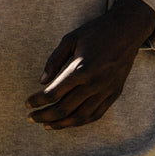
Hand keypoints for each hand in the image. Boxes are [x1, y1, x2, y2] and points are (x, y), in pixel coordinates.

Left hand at [25, 0, 154, 128]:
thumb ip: (54, 60)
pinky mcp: (114, 94)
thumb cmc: (95, 32)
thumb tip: (41, 81)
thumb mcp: (70, 39)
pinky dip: (80, 121)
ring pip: (80, 117)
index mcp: (80, 69)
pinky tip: (68, 122)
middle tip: (31, 118)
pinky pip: (96, 114)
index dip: (37, 101)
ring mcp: (106, 91)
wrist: (127, 30)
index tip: (27, 104)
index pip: (53, 93)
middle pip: (64, 109)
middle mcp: (94, 84)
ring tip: (46, 125)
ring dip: (61, 124)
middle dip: (44, 115)